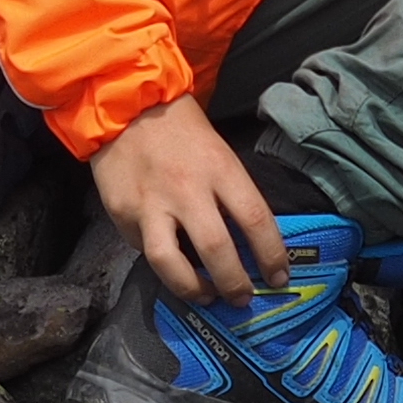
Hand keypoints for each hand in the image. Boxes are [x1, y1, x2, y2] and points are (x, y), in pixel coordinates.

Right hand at [91, 94, 285, 302]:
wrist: (125, 104)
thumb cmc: (181, 129)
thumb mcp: (217, 151)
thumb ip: (229, 193)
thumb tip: (248, 240)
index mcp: (219, 167)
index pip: (255, 219)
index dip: (272, 256)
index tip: (279, 278)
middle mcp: (186, 188)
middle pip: (217, 249)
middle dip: (235, 283)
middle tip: (243, 298)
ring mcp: (151, 204)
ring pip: (171, 264)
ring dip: (194, 290)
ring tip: (207, 296)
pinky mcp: (123, 214)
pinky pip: (145, 250)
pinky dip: (161, 263)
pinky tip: (170, 262)